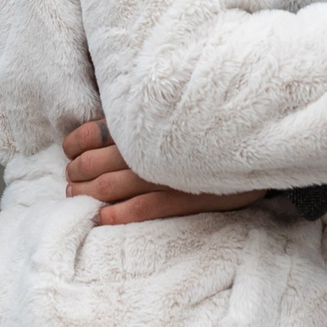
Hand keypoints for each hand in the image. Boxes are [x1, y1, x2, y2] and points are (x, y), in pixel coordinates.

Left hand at [62, 120, 264, 224]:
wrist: (257, 143)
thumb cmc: (206, 123)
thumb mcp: (173, 108)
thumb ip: (143, 111)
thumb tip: (106, 117)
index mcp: (146, 120)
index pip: (95, 131)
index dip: (75, 144)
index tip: (69, 151)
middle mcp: (152, 145)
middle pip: (97, 162)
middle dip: (78, 173)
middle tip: (70, 180)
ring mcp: (169, 172)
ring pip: (113, 186)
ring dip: (89, 194)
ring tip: (77, 197)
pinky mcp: (188, 195)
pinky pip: (146, 207)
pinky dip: (120, 214)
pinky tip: (103, 218)